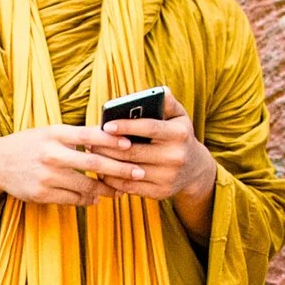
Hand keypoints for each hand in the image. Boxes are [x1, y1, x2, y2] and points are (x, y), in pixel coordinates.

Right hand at [0, 125, 146, 206]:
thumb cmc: (30, 144)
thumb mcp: (50, 132)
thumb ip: (76, 135)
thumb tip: (110, 138)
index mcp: (55, 134)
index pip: (89, 135)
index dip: (112, 141)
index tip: (131, 145)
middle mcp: (51, 154)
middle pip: (93, 163)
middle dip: (119, 169)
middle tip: (138, 173)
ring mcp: (46, 176)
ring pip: (85, 185)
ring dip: (105, 189)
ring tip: (119, 190)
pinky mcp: (41, 193)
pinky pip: (71, 199)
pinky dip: (86, 200)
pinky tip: (95, 198)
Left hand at [100, 92, 215, 201]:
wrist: (195, 170)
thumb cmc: (179, 137)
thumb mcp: (180, 117)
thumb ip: (168, 103)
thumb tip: (159, 91)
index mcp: (179, 134)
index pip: (150, 128)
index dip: (127, 126)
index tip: (106, 125)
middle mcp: (175, 156)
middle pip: (133, 152)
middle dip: (108, 146)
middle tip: (88, 140)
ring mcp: (168, 176)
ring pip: (128, 170)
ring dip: (106, 163)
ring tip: (91, 153)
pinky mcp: (160, 192)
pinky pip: (129, 186)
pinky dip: (112, 179)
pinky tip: (101, 170)